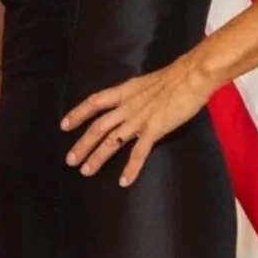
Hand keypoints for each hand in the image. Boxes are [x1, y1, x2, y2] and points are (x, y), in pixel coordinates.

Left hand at [62, 54, 214, 185]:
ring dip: (98, 157)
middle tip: (69, 160)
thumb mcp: (148, 82)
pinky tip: (123, 181)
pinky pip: (139, 152)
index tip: (64, 125)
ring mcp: (139, 119)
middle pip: (98, 127)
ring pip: (112, 141)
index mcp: (125, 92)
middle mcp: (127, 106)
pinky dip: (131, 168)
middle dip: (82, 144)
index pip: (95, 102)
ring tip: (85, 171)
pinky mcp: (155, 129)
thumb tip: (131, 100)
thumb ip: (137, 94)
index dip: (78, 113)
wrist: (192, 76)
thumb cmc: (176, 77)